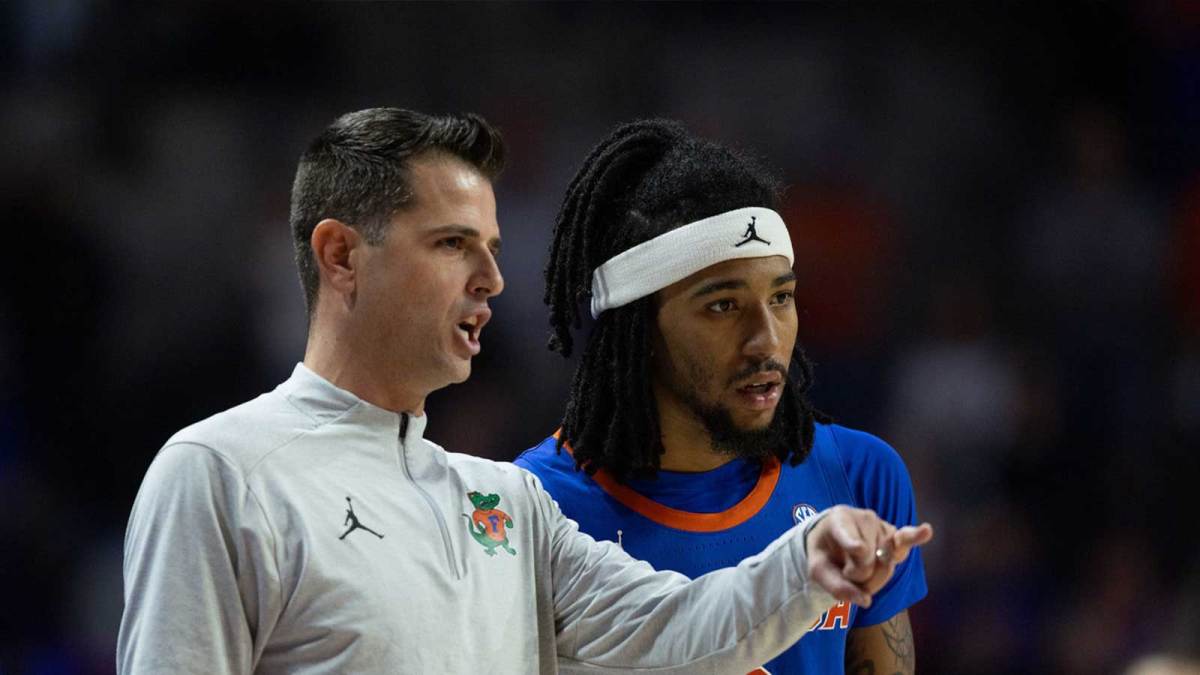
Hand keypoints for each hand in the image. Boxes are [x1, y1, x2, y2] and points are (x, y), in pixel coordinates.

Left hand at [803, 506, 933, 607]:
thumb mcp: (818, 570)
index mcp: (838, 520)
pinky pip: (905, 543)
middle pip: (868, 561)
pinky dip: (915, 538)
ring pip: (886, 564)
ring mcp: (881, 524)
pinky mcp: (895, 534)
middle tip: (847, 572)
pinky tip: (926, 531)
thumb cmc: (825, 552)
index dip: (853, 546)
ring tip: (860, 568)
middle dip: (859, 577)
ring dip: (874, 578)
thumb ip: (837, 586)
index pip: (847, 537)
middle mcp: (862, 517)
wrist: (834, 537)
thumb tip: (866, 601)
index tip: (858, 549)